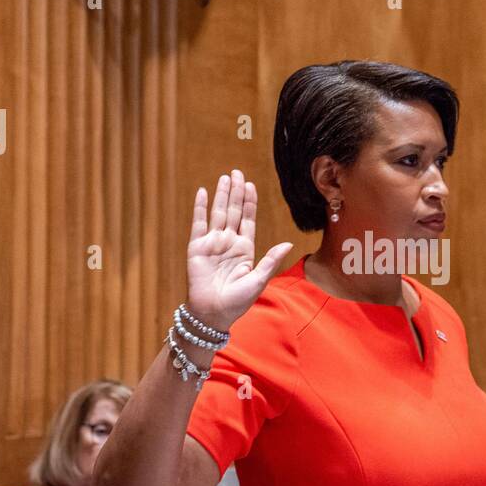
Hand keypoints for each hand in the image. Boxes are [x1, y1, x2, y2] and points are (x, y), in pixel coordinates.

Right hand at [186, 169, 293, 330]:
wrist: (213, 313)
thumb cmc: (237, 301)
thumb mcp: (259, 280)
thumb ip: (271, 260)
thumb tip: (288, 243)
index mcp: (244, 249)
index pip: (248, 219)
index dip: (250, 202)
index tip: (251, 185)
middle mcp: (228, 242)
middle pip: (234, 211)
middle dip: (237, 192)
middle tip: (238, 172)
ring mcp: (212, 243)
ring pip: (218, 213)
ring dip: (222, 195)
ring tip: (225, 177)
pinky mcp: (197, 247)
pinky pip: (199, 223)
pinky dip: (200, 207)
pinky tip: (203, 192)